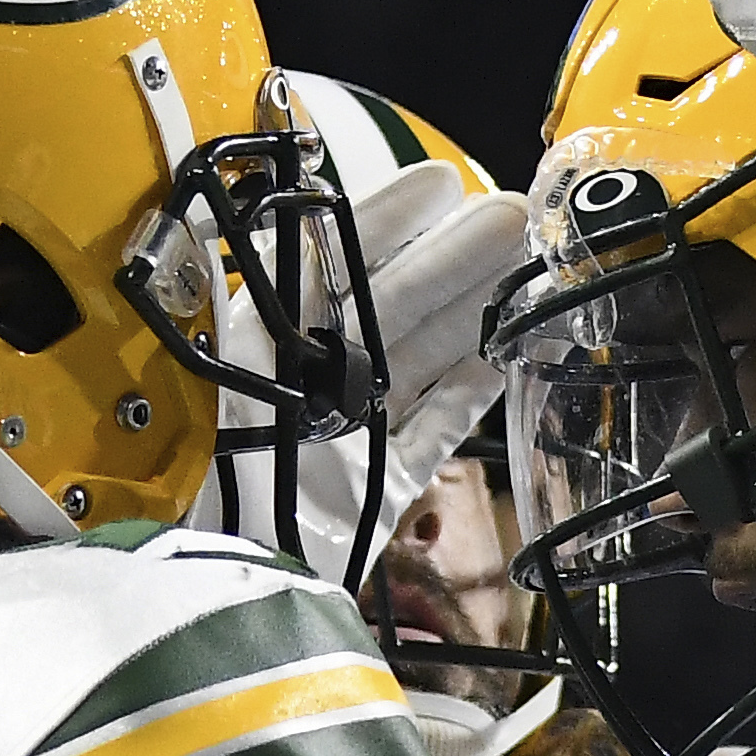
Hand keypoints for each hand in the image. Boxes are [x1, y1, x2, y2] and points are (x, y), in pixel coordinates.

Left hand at [276, 109, 536, 570]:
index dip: (387, 221)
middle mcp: (313, 380)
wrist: (247, 573)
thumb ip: (278, 290)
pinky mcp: (381, 486)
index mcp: (269, 344)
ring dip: (474, 308)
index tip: (440, 183)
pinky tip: (506, 350)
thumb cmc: (230, 470)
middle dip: (452, 257)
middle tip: (511, 215)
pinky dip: (468, 392)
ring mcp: (351, 432)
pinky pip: (433, 428)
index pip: (334, 264)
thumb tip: (302, 211)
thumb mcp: (245, 356)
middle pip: (391, 305)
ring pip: (420, 356)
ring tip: (525, 263)